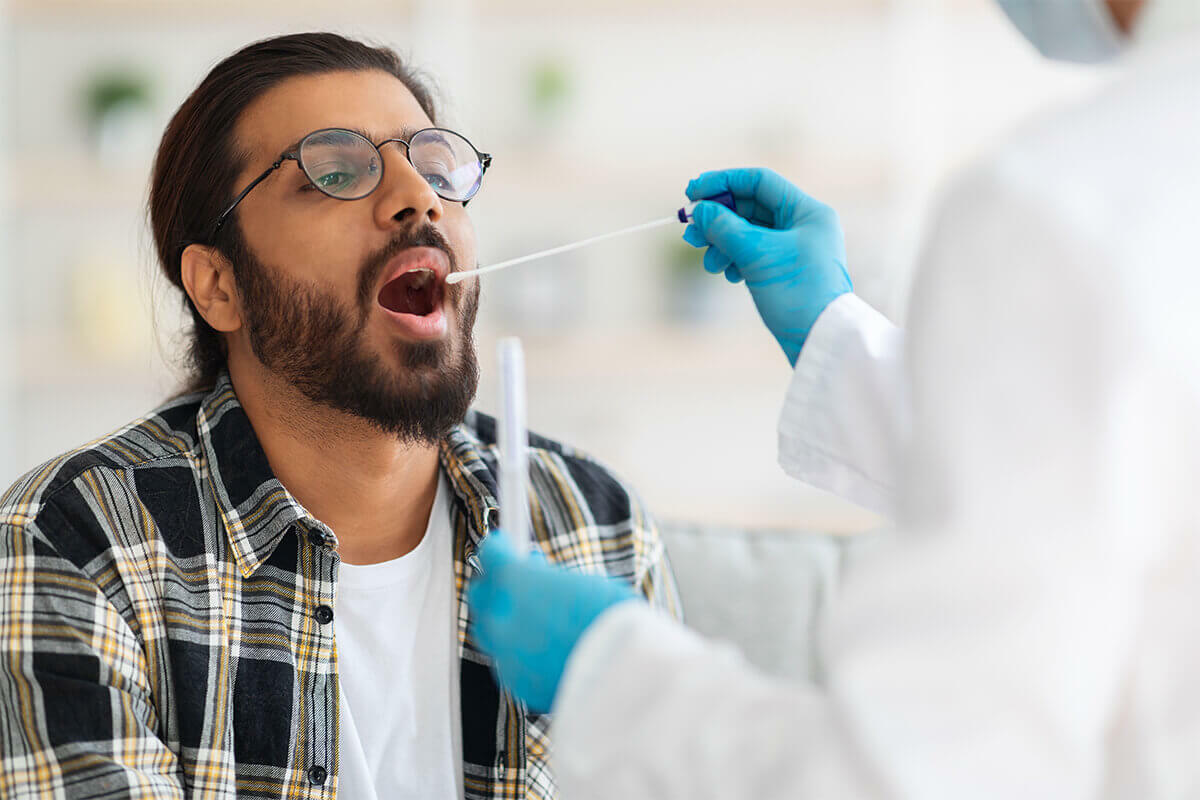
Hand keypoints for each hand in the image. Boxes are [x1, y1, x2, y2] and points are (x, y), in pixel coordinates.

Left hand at [467, 531, 638, 712]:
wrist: (623, 672)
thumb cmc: (613, 620)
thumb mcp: (583, 582)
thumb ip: (548, 581)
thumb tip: (542, 583)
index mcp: (514, 580)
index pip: (491, 553)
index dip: (501, 547)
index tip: (507, 546)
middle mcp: (500, 616)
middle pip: (481, 594)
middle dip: (497, 586)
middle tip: (522, 583)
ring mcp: (504, 652)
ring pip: (489, 632)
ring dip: (505, 621)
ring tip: (535, 619)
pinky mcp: (516, 683)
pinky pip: (507, 662)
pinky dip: (519, 653)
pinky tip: (544, 649)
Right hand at [683, 168, 851, 365]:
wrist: (820, 340)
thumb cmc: (799, 294)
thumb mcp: (758, 255)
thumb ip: (725, 227)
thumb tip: (698, 210)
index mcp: (808, 211)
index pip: (759, 182)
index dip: (722, 183)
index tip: (692, 193)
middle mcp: (803, 225)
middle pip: (750, 208)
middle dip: (718, 220)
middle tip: (690, 234)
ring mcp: (795, 248)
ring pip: (748, 233)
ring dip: (722, 244)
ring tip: (710, 264)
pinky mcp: (785, 270)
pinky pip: (752, 254)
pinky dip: (734, 259)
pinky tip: (727, 274)